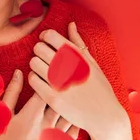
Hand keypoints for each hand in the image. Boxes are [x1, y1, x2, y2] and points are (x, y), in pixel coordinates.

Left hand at [28, 21, 127, 139]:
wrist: (106, 116)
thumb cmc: (99, 87)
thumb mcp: (92, 62)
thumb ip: (78, 42)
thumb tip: (71, 23)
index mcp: (76, 54)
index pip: (50, 35)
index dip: (44, 36)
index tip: (45, 42)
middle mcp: (68, 66)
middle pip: (38, 47)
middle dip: (39, 50)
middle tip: (43, 56)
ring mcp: (60, 82)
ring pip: (33, 62)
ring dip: (35, 64)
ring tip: (42, 69)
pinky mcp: (53, 98)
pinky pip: (33, 80)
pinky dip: (34, 78)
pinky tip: (41, 81)